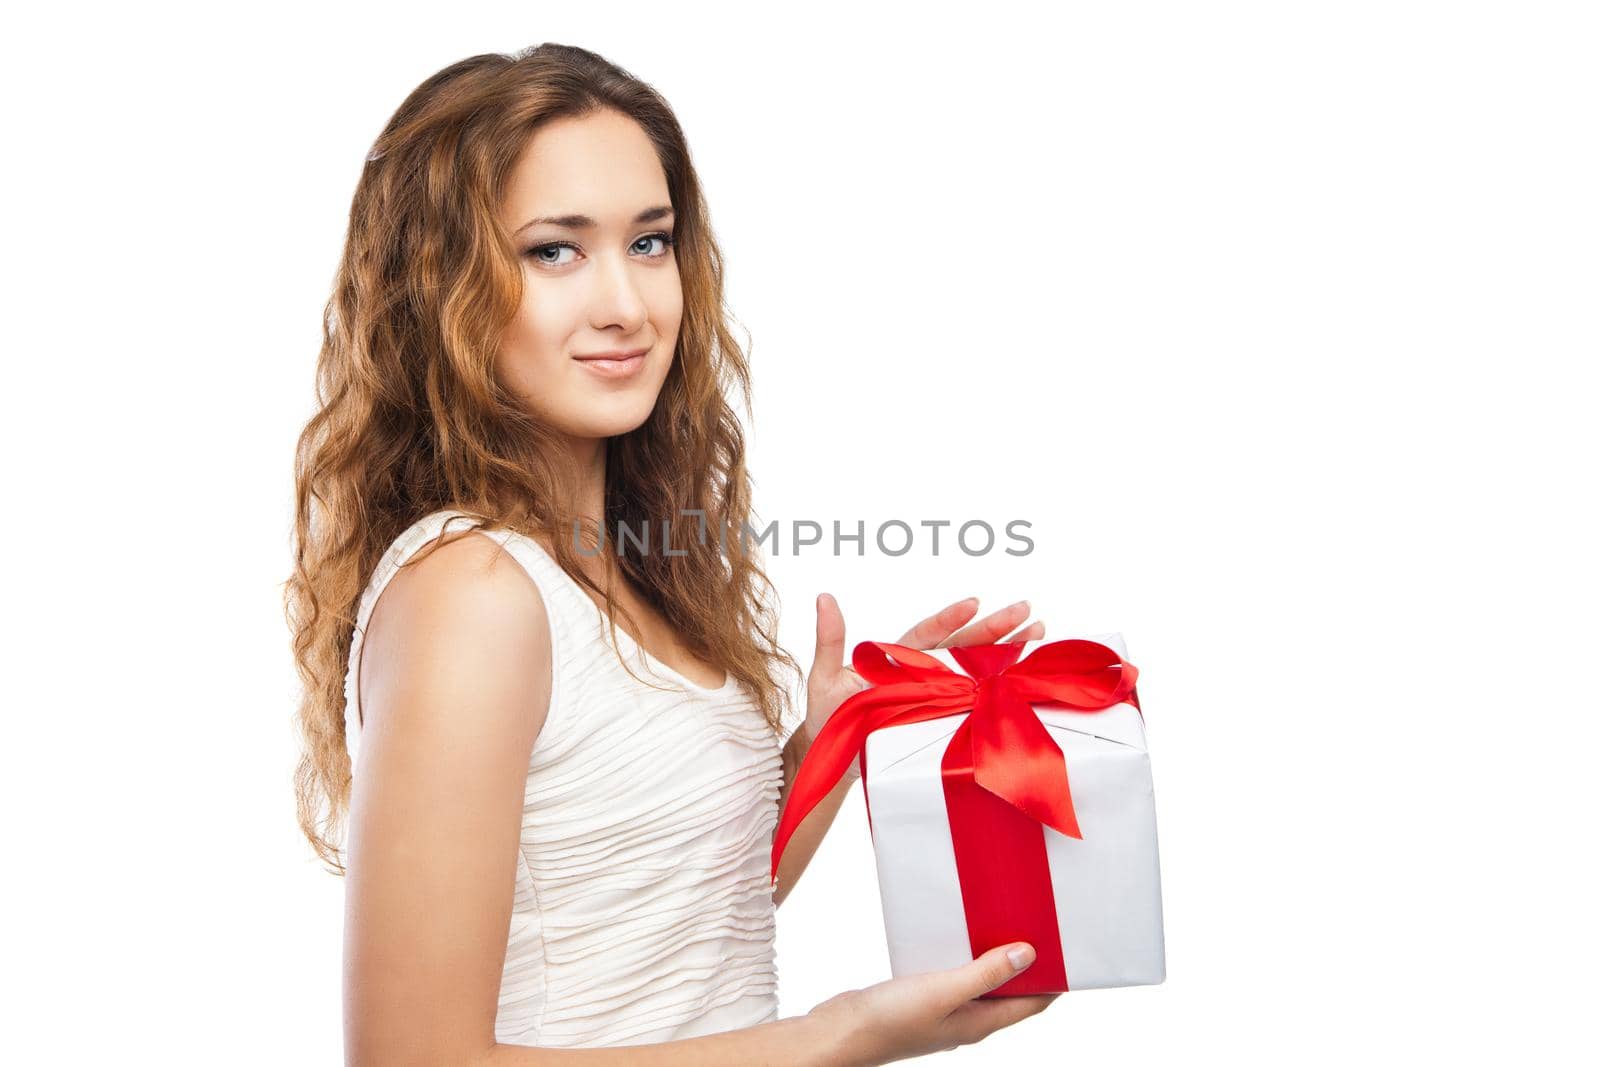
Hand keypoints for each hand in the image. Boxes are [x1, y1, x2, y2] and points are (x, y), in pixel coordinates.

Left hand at [802, 594, 1045, 755]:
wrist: (835, 753)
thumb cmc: (828, 715)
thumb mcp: (824, 677)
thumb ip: (830, 640)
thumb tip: (824, 597)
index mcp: (898, 659)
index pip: (928, 635)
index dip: (950, 620)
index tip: (973, 603)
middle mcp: (923, 672)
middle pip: (963, 647)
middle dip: (994, 628)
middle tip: (1025, 609)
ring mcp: (935, 694)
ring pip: (975, 668)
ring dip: (1006, 650)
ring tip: (1038, 630)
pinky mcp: (942, 718)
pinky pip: (973, 700)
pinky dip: (1000, 686)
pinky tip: (1027, 673)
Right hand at [807, 941, 1059, 1065]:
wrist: (839, 1034)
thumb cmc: (889, 1021)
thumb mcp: (943, 991)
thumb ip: (985, 973)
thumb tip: (1029, 955)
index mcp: (980, 1023)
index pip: (1033, 1003)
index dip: (1055, 979)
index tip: (1068, 946)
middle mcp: (968, 1019)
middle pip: (1010, 991)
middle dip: (1027, 961)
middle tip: (1036, 920)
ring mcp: (945, 1009)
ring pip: (982, 980)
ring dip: (994, 954)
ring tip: (1001, 918)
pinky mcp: (923, 997)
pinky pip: (955, 973)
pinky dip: (964, 953)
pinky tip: (956, 931)